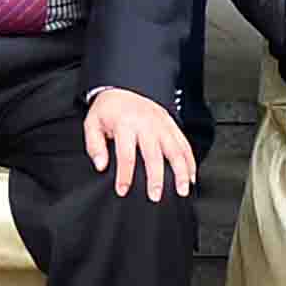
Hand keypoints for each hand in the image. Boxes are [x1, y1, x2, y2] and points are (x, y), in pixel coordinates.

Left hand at [83, 86, 196, 201]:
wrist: (124, 88)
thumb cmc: (109, 110)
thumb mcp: (92, 123)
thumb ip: (94, 145)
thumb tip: (101, 165)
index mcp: (125, 124)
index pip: (126, 154)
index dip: (124, 175)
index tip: (123, 191)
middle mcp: (146, 124)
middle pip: (154, 155)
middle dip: (156, 178)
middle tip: (155, 196)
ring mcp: (162, 125)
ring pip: (175, 150)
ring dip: (181, 172)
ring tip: (182, 190)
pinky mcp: (172, 125)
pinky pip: (184, 145)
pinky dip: (190, 162)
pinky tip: (192, 177)